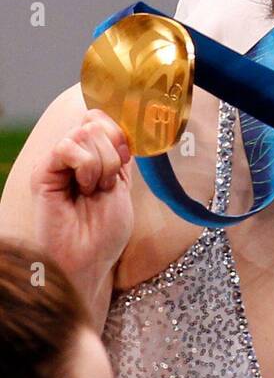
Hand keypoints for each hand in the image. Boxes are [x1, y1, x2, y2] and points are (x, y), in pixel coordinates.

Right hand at [30, 109, 133, 285]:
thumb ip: (119, 153)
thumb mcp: (122, 185)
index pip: (103, 117)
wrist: (88, 261)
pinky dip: (86, 165)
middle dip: (113, 151)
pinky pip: (67, 146)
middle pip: (96, 120)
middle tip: (107, 183)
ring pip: (85, 130)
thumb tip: (124, 124)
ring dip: (102, 162)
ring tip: (95, 189)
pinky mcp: (43, 172)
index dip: (120, 133)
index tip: (126, 160)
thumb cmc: (104, 232)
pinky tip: (84, 188)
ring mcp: (57, 162)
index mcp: (91, 155)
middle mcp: (72, 155)